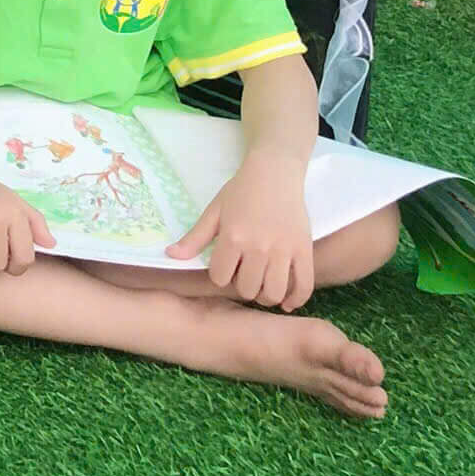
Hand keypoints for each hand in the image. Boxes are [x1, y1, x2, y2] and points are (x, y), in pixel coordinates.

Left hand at [167, 150, 313, 306]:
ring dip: (265, 296)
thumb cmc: (240, 191)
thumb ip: (195, 237)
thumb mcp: (214, 212)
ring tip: (262, 287)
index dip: (219, 276)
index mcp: (233, 237)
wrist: (274, 174)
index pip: (220, 277)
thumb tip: (170, 256)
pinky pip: (303, 285)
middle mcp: (258, 248)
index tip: (225, 267)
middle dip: (241, 287)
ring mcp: (283, 251)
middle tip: (244, 276)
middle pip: (246, 289)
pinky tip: (287, 301)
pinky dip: (296, 300)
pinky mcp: (304, 251)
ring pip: (273, 292)